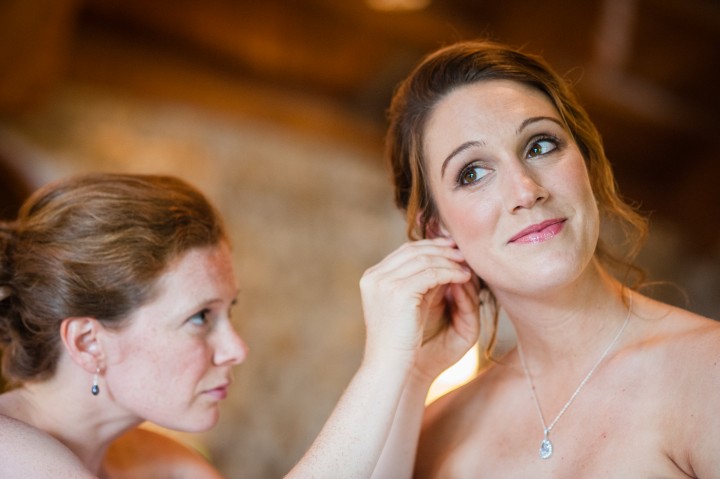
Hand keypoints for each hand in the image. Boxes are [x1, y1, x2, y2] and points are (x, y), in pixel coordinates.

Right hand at [359, 238, 479, 377]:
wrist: (388, 366)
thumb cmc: (398, 342)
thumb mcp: (405, 305)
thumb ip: (415, 282)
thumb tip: (441, 260)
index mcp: (371, 278)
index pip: (403, 251)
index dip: (429, 246)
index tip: (450, 248)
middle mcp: (374, 276)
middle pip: (413, 250)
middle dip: (440, 249)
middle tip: (462, 251)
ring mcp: (384, 282)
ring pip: (424, 260)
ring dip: (449, 261)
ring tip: (467, 266)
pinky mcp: (399, 291)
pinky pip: (432, 273)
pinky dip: (450, 273)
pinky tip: (464, 278)